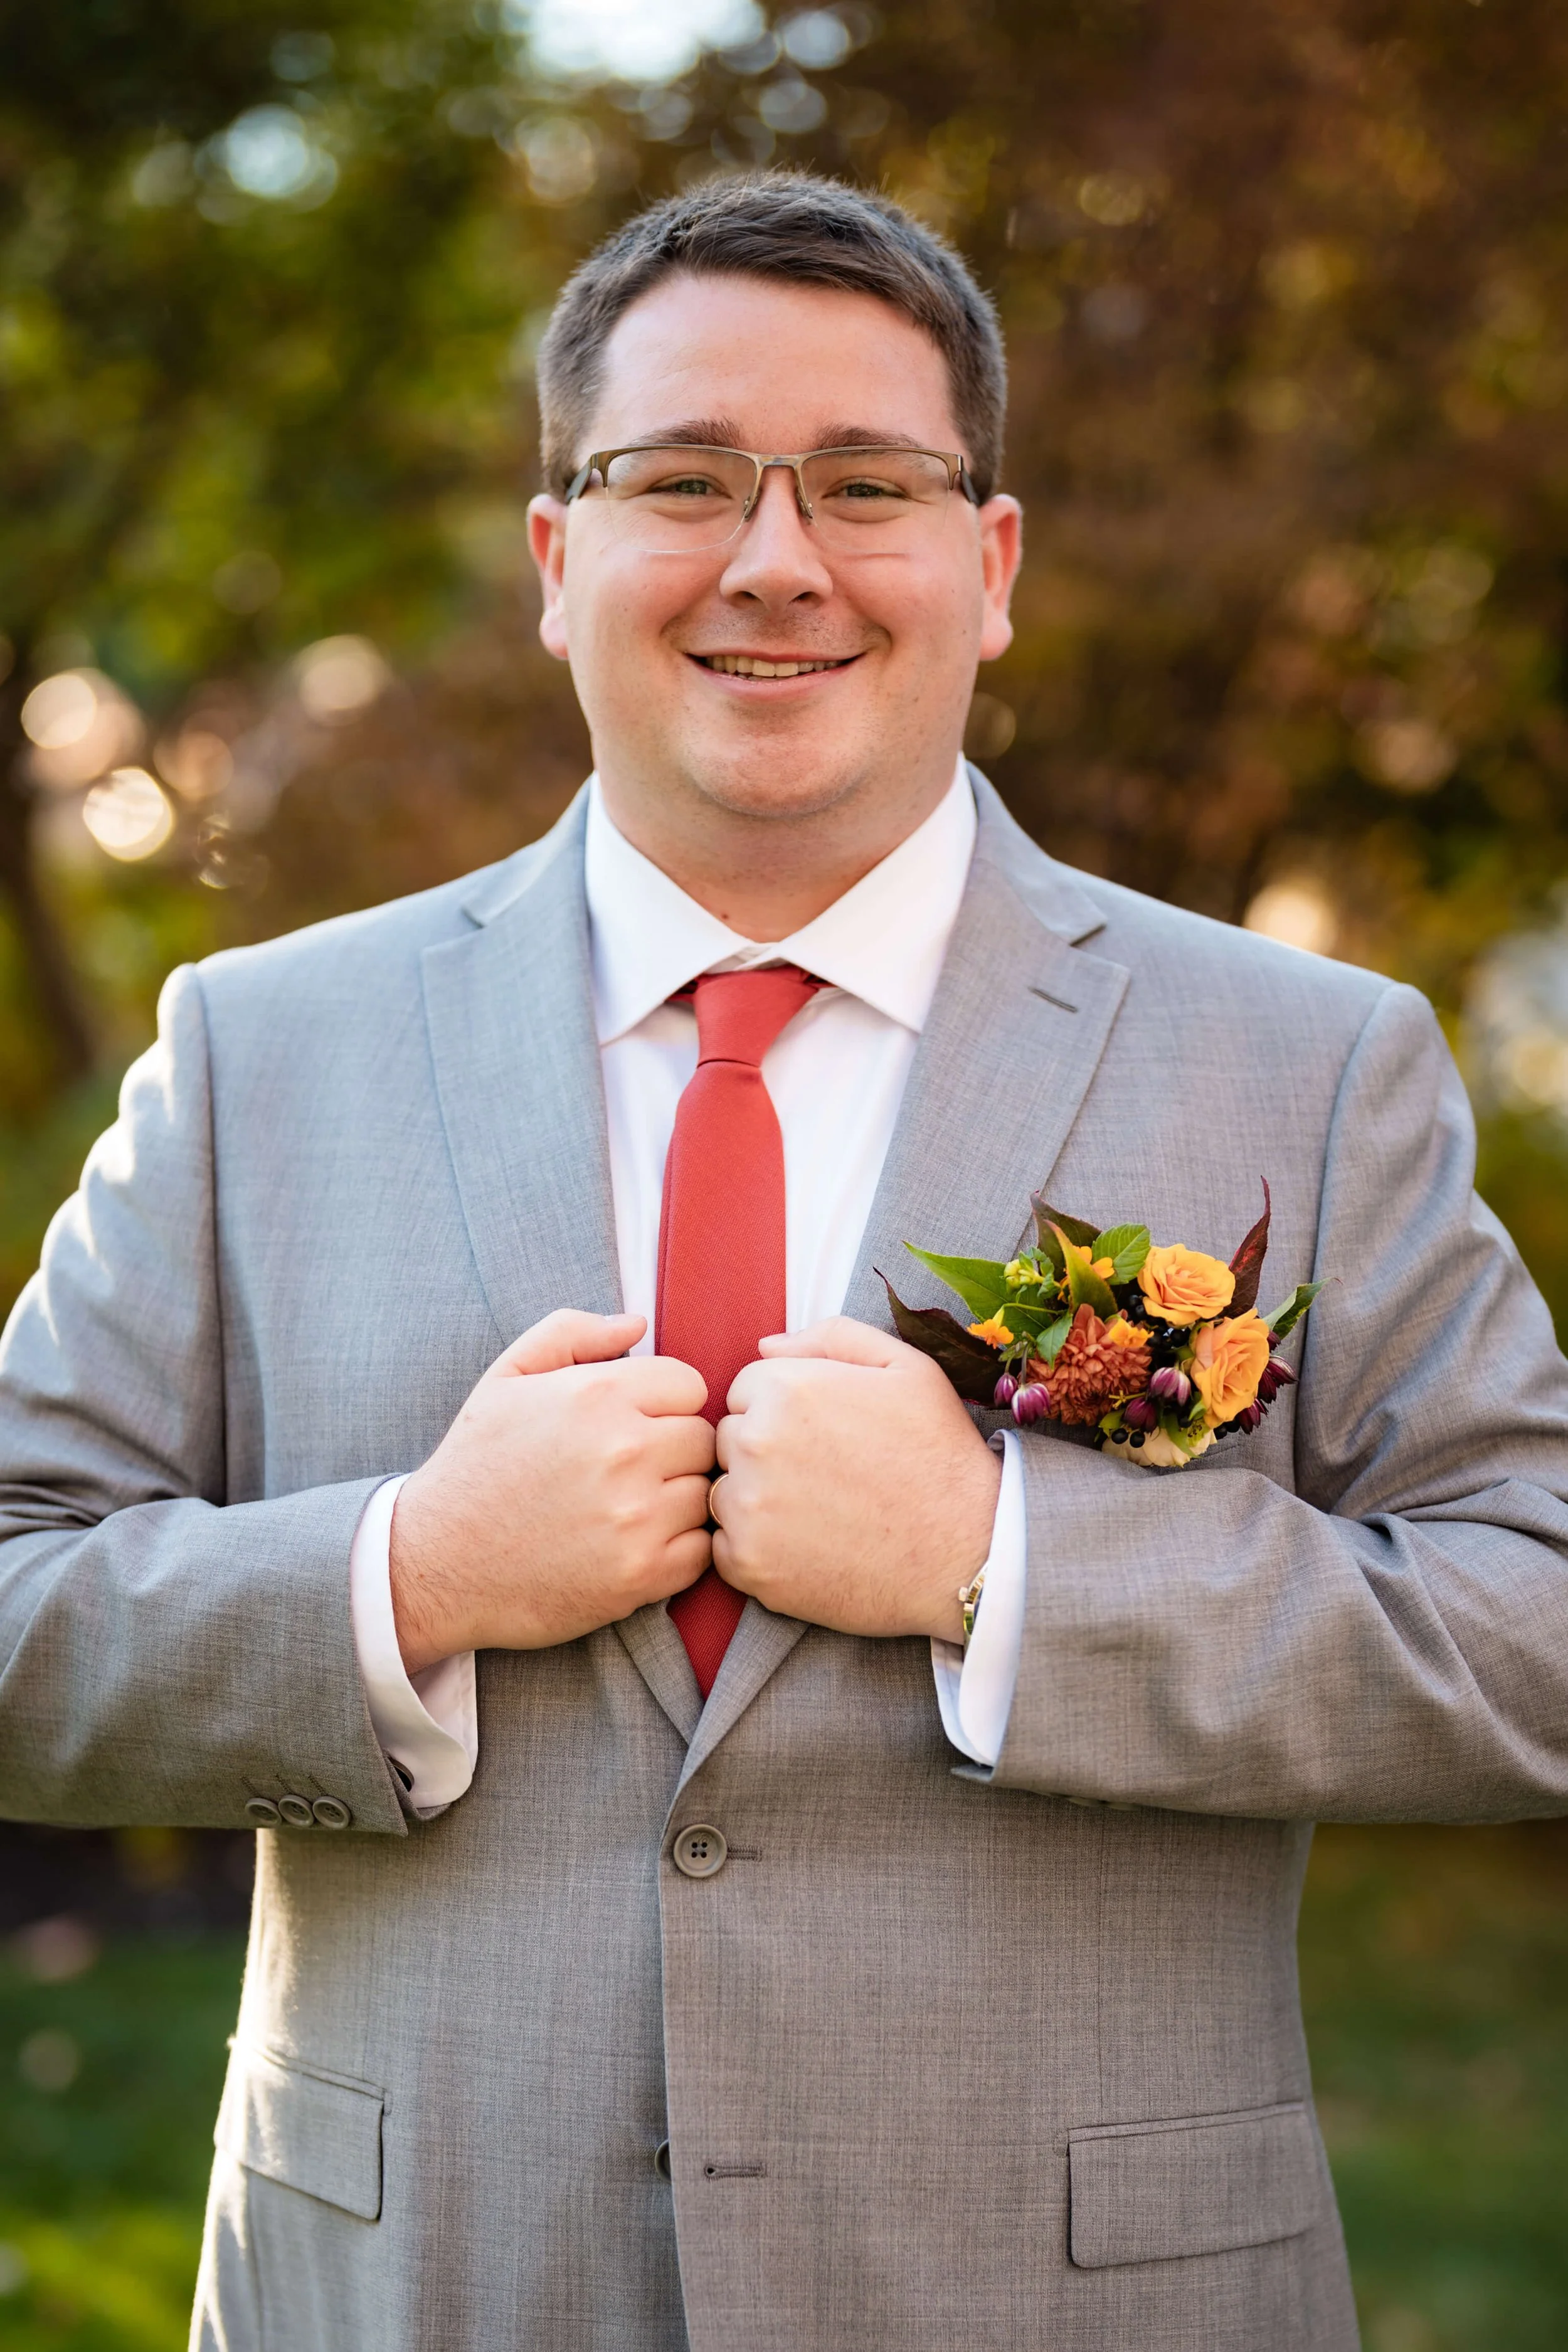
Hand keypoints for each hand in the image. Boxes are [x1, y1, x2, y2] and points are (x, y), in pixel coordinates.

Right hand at [389, 1310, 714, 1673]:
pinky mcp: (641, 1576)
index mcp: (597, 1395)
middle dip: (673, 1451)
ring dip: (676, 1501)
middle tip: (631, 1471)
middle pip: (703, 1440)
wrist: (436, 1563)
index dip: (664, 1403)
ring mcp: (636, 1518)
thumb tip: (637, 1323)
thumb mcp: (507, 1377)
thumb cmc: (475, 1465)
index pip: (690, 1385)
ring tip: (629, 1509)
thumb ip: (572, 1333)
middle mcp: (624, 1452)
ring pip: (705, 1495)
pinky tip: (635, 1545)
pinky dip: (677, 1550)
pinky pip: (700, 1552)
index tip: (634, 1424)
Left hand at [711, 1317, 1001, 1642]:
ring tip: (820, 1513)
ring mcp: (748, 1508)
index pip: (746, 1388)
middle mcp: (755, 1443)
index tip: (823, 1436)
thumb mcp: (906, 1367)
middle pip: (729, 1438)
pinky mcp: (749, 1565)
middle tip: (825, 1476)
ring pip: (724, 1491)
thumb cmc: (939, 1454)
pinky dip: (757, 1548)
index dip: (786, 1410)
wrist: (967, 1551)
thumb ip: (831, 1337)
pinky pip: (725, 1546)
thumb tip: (766, 1345)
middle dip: (766, 1451)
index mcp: (787, 1388)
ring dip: (757, 1499)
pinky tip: (808, 1547)